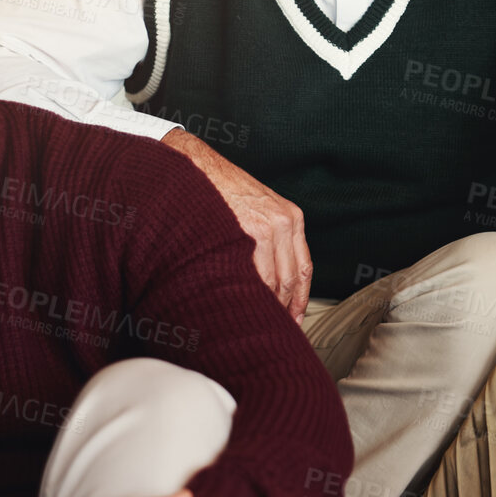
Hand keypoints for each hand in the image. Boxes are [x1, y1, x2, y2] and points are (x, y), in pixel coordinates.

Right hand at [163, 128, 311, 318]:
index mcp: (291, 218)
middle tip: (271, 330)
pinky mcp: (247, 231)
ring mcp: (267, 226)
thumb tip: (267, 280)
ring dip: (263, 305)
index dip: (299, 300)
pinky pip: (254, 274)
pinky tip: (239, 304)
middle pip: (289, 280)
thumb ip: (268, 238)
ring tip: (251, 322)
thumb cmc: (219, 189)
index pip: (303, 269)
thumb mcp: (255, 208)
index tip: (293, 320)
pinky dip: (248, 293)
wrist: (192, 166)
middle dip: (281, 309)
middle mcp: (284, 222)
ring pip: (272, 282)